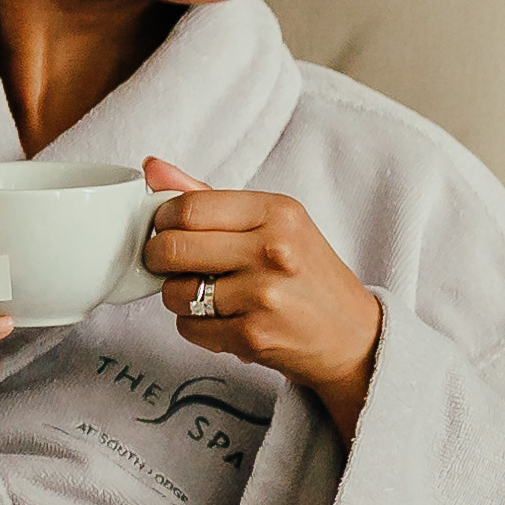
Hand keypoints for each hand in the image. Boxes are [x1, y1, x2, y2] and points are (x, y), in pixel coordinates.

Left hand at [137, 155, 387, 427]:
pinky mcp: (254, 335)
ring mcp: (263, 295)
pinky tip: (223, 320)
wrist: (352, 335)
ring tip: (207, 294)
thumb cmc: (307, 274)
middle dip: (158, 257)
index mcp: (277, 212)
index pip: (188, 207)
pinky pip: (189, 327)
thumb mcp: (272, 223)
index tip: (167, 229)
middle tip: (168, 263)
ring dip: (178, 296)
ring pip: (175, 292)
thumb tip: (152, 168)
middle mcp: (272, 250)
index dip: (163, 220)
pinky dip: (195, 326)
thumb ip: (209, 197)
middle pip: (172, 248)